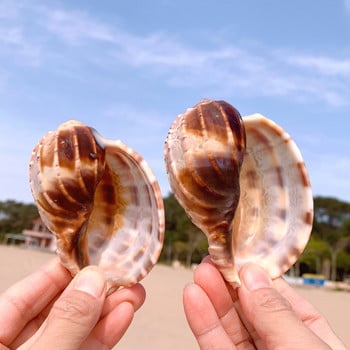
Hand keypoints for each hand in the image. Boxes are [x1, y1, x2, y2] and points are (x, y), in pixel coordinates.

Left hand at [0, 258, 144, 348]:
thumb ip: (64, 323)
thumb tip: (93, 281)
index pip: (26, 293)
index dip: (60, 270)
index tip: (91, 254)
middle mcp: (16, 346)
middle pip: (57, 309)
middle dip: (94, 291)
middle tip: (121, 273)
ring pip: (76, 329)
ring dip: (107, 311)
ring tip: (133, 291)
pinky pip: (84, 349)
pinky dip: (104, 334)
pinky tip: (123, 315)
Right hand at [183, 258, 346, 349]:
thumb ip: (276, 314)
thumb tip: (251, 274)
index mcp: (311, 339)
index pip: (282, 298)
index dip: (258, 275)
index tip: (238, 254)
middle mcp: (281, 346)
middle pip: (251, 309)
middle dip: (230, 282)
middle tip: (213, 258)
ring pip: (230, 326)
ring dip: (213, 297)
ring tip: (200, 271)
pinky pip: (215, 346)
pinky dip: (203, 322)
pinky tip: (193, 298)